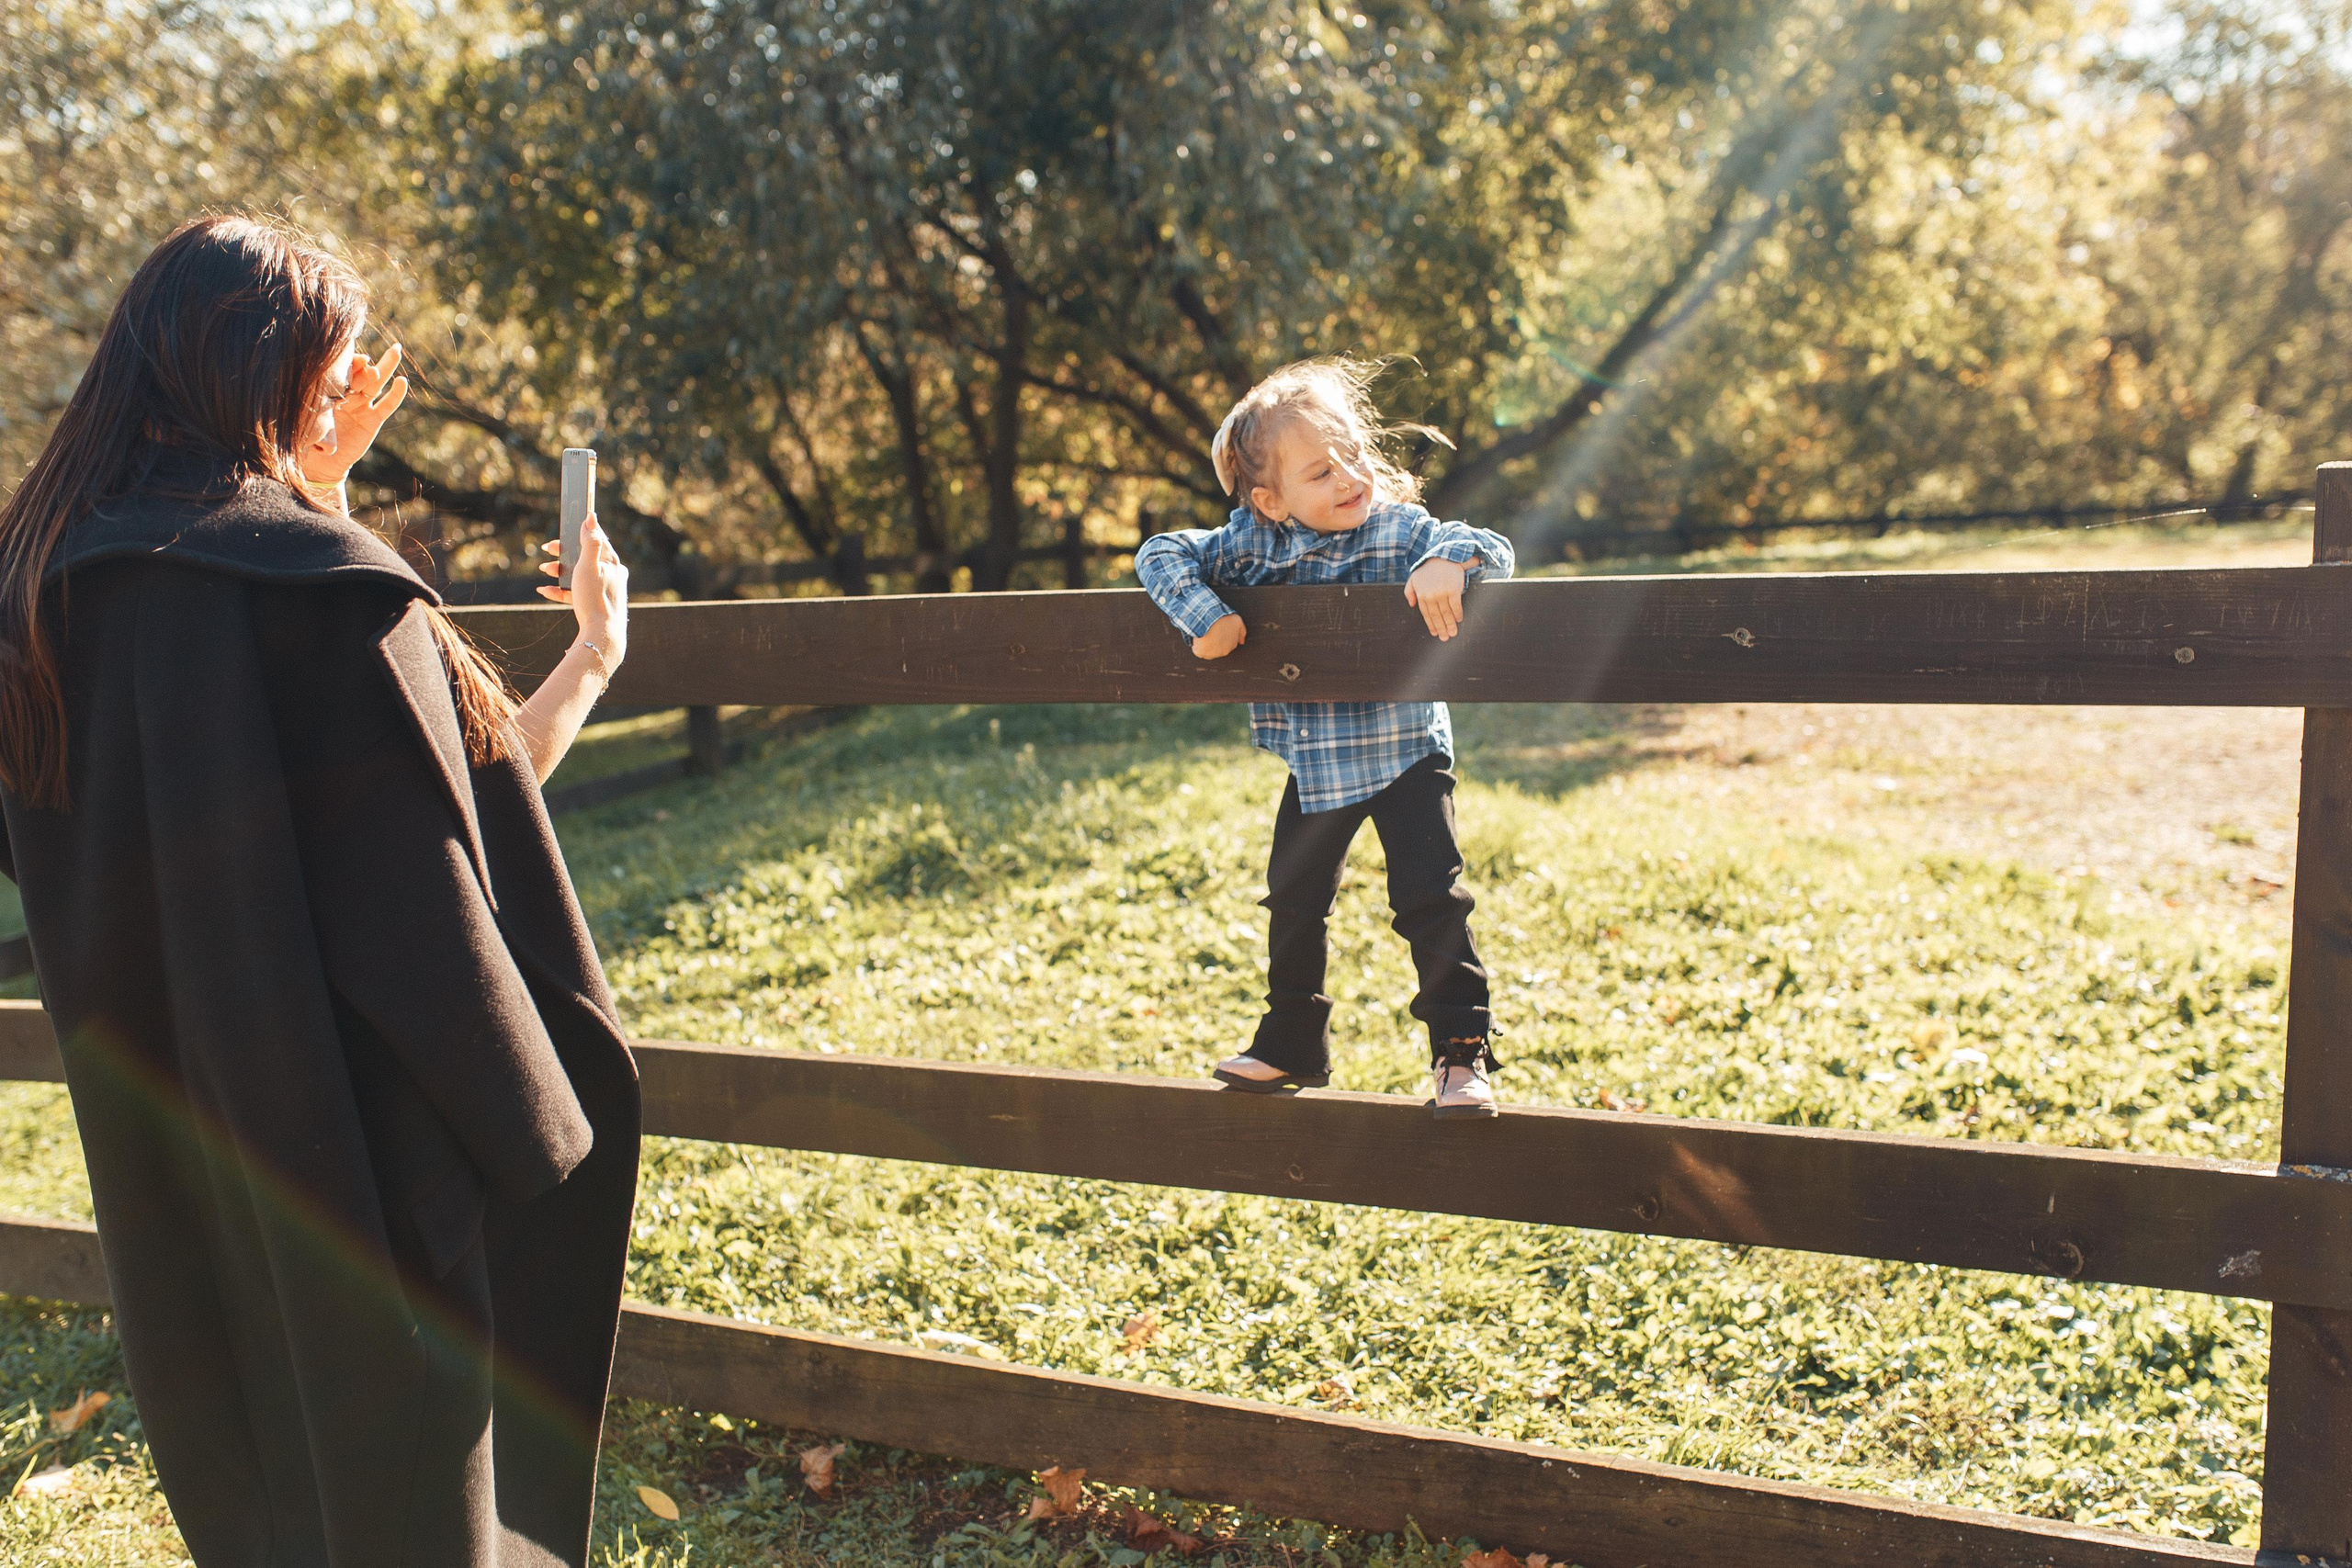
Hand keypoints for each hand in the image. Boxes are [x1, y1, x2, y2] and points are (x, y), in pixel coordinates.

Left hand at [299, 344, 408, 486]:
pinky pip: (387, 406)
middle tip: (367, 358)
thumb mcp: (305, 420)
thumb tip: (301, 396)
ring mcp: (362, 406)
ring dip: (387, 366)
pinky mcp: (373, 420)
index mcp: (329, 391)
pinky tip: (403, 382)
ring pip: (377, 383)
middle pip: (360, 374)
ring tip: (396, 350)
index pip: (340, 373)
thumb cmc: (307, 439)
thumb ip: (309, 409)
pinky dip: (396, 394)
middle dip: (365, 364)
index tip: (345, 357)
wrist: (321, 462)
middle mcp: (347, 395)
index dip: (345, 364)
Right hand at [539, 513, 628, 664]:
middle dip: (564, 553)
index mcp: (613, 564)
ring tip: (544, 570)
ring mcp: (603, 591)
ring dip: (559, 571)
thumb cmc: (596, 598)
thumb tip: (590, 517)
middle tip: (547, 549)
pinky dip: (560, 590)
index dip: (581, 531)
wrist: (601, 636)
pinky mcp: (594, 605)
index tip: (567, 525)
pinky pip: (575, 593)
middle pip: (585, 558)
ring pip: (578, 575)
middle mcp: (611, 576)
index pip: (598, 540)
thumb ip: (589, 541)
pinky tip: (544, 590)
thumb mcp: (589, 566)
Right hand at [1192, 613, 1245, 659]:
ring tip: (1204, 635)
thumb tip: (1242, 642)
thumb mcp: (1237, 620)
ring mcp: (1212, 654)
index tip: (1219, 630)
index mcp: (1232, 645)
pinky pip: (1198, 651)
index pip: (1229, 643)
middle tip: (1211, 632)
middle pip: (1219, 648)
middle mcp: (1224, 652)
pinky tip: (1198, 639)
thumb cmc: (1222, 619)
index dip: (1223, 636)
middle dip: (1216, 641)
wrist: (1208, 619)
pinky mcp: (1201, 653)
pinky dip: (1197, 646)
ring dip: (1206, 645)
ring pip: (1209, 651)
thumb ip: (1242, 631)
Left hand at [1405, 558, 1467, 639]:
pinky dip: (1458, 614)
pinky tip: (1459, 620)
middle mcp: (1431, 595)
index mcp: (1421, 594)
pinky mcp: (1453, 590)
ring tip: (1453, 633)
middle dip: (1441, 629)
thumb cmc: (1429, 568)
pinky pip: (1456, 606)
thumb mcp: (1414, 578)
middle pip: (1436, 616)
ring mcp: (1442, 593)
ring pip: (1446, 613)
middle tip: (1445, 638)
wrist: (1444, 556)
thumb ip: (1409, 591)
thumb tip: (1411, 605)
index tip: (1435, 633)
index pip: (1426, 614)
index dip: (1431, 625)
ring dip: (1450, 625)